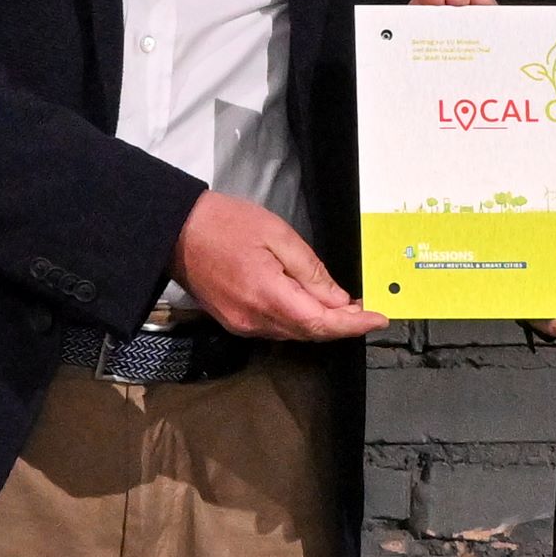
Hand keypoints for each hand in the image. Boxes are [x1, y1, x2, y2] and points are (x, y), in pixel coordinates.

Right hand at [173, 191, 382, 342]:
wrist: (176, 232)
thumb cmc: (225, 224)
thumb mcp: (277, 235)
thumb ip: (310, 270)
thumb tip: (338, 298)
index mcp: (268, 296)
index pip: (322, 322)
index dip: (354, 325)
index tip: (379, 319)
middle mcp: (255, 319)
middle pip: (310, 332)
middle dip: (341, 324)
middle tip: (366, 311)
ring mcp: (243, 325)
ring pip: (294, 333)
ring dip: (321, 323)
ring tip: (344, 307)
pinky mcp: (234, 322)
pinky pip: (276, 328)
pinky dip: (298, 320)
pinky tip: (310, 306)